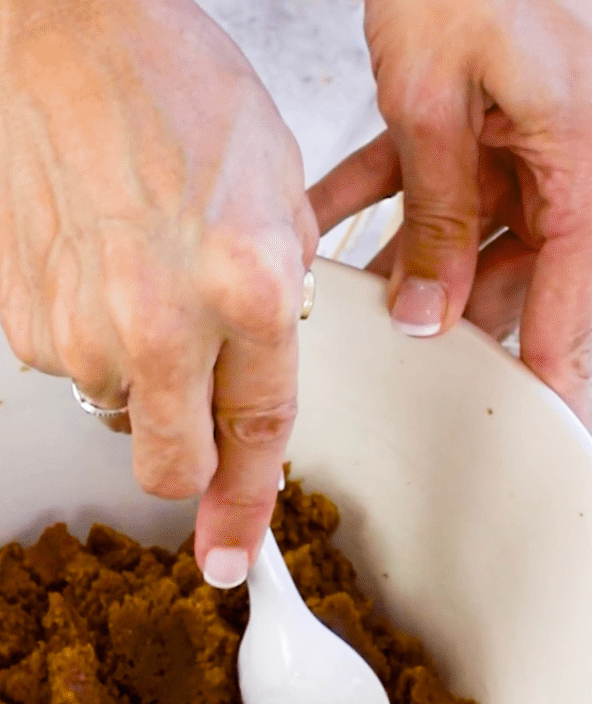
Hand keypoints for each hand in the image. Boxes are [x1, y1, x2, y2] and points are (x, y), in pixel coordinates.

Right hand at [0, 0, 317, 584]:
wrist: (58, 38)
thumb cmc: (169, 86)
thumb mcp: (275, 185)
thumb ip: (276, 296)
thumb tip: (256, 373)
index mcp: (246, 289)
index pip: (257, 434)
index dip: (246, 507)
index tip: (234, 553)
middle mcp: (158, 325)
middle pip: (167, 467)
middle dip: (184, 467)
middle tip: (187, 429)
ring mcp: (77, 329)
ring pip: (112, 407)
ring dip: (131, 372)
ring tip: (133, 273)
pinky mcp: (20, 317)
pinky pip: (61, 363)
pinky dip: (80, 332)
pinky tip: (87, 259)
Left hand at [308, 0, 591, 420]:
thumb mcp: (439, 105)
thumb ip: (437, 212)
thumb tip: (429, 311)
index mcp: (582, 156)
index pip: (574, 287)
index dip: (555, 358)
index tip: (542, 417)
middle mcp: (564, 150)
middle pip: (518, 263)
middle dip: (456, 309)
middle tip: (406, 360)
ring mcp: (524, 132)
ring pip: (469, 225)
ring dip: (408, 259)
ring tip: (354, 304)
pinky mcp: (480, 112)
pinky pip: (431, 175)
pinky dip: (378, 197)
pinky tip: (319, 229)